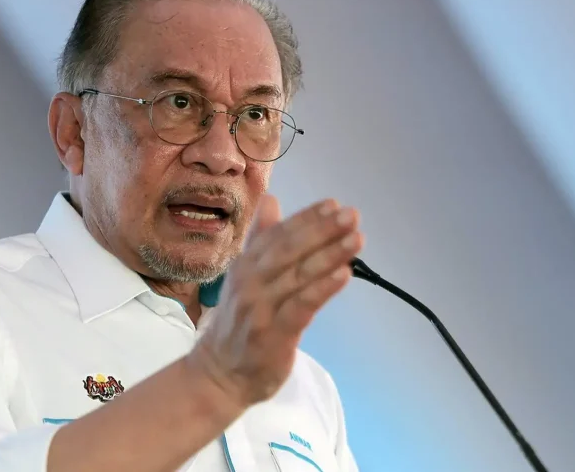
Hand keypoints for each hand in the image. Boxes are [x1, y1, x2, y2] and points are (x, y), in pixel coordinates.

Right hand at [188, 194, 363, 406]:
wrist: (218, 374)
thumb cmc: (239, 323)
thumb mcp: (244, 276)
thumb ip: (260, 239)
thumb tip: (272, 200)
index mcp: (246, 265)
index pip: (279, 234)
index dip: (307, 218)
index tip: (333, 203)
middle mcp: (250, 282)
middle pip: (290, 250)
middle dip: (322, 230)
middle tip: (351, 215)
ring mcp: (261, 308)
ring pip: (298, 276)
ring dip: (329, 255)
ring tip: (356, 239)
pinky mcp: (273, 334)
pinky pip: (301, 306)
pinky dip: (323, 288)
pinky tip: (344, 275)